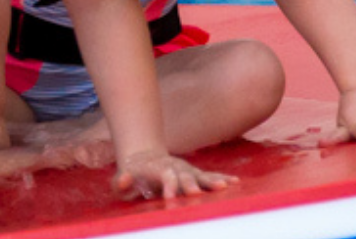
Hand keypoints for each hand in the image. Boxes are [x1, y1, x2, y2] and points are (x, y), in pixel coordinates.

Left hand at [111, 149, 232, 200]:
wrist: (143, 157)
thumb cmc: (132, 173)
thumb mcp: (122, 177)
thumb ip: (121, 182)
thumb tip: (123, 180)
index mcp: (158, 170)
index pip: (165, 177)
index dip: (168, 186)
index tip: (170, 198)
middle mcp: (175, 168)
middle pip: (185, 176)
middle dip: (190, 185)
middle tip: (195, 194)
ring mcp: (186, 170)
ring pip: (200, 175)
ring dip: (211, 181)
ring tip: (223, 187)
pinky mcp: (195, 174)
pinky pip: (209, 177)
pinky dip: (221, 178)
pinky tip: (234, 182)